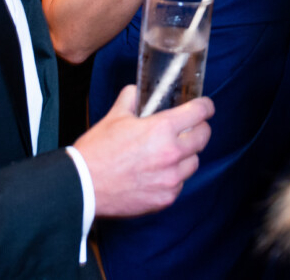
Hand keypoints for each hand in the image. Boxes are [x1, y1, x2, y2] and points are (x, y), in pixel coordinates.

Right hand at [75, 85, 213, 216]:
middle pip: (203, 137)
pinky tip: (160, 172)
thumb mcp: (114, 117)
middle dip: (199, 129)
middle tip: (191, 127)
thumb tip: (136, 91)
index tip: (205, 107)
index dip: (205, 107)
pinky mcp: (165, 198)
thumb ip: (130, 99)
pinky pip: (180, 183)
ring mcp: (170, 178)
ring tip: (172, 152)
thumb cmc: (97, 151)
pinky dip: (175, 176)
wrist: (83, 186)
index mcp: (161, 129)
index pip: (199, 113)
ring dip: (188, 155)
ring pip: (194, 162)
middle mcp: (171, 154)